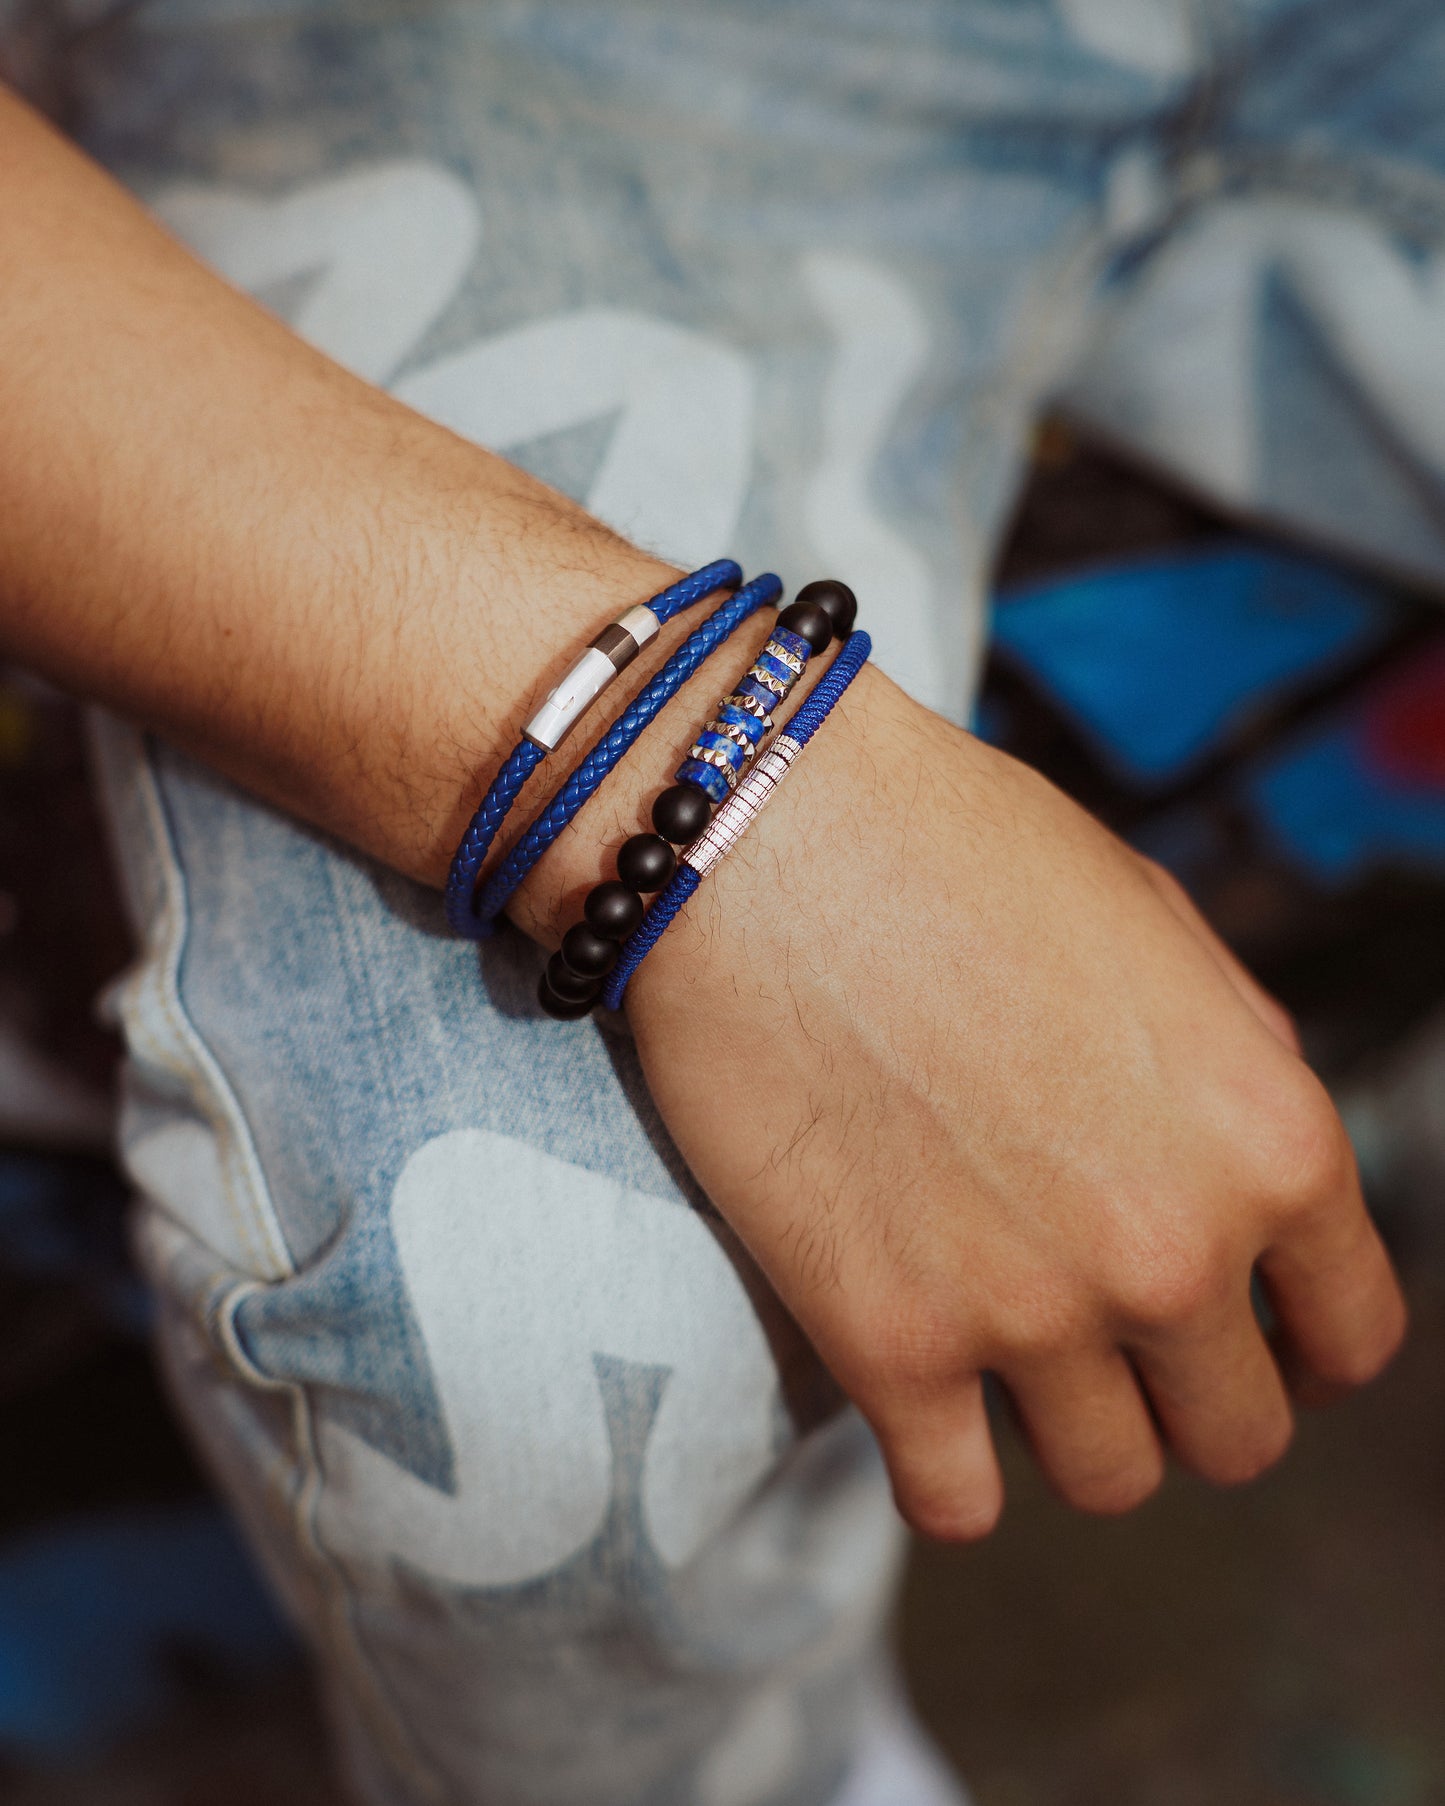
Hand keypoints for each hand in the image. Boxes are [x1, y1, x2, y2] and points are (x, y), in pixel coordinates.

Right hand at [623, 666, 1405, 1535]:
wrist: (768, 835)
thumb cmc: (959, 850)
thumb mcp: (1159, 928)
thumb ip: (1237, 1070)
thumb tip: (1256, 1182)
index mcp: (1270, 1138)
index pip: (1354, 1332)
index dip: (1302, 1344)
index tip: (1243, 1336)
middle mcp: (1173, 1248)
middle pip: (1235, 1435)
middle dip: (1181, 1395)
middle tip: (1107, 1338)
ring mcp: (1030, 1311)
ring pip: (1108, 1481)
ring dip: (1067, 1430)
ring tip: (1006, 1349)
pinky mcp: (888, 1344)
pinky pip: (958, 1503)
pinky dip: (949, 1472)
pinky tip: (922, 1399)